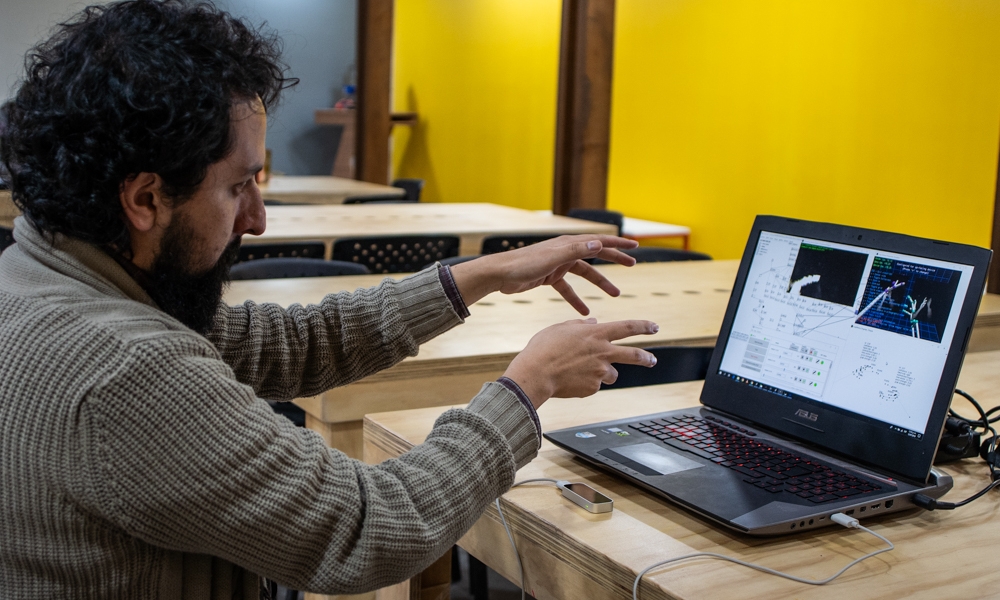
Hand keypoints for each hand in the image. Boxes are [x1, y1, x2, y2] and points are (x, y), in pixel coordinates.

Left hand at [450, 235, 639, 314]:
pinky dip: (576, 299)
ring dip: (599, 283)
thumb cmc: (523, 264)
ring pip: (584, 274)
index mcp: (567, 243)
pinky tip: (584, 312)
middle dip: (615, 259)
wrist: (499, 274)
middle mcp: (564, 250)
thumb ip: (575, 250)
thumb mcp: (552, 258)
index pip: (598, 241)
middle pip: (595, 254)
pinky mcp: (548, 277)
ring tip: (615, 294)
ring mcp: (556, 264)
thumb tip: (598, 243)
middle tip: (633, 264)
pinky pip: (567, 288)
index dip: (618, 243)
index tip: (635, 246)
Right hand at [503, 318, 659, 408]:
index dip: (644, 326)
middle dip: (646, 358)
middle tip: (652, 360)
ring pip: (611, 374)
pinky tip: (570, 380)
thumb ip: (580, 325)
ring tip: (581, 371)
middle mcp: (603, 353)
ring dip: (603, 373)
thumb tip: (593, 321)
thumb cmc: (544, 348)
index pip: (628, 327)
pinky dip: (586, 383)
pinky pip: (594, 386)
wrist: (536, 374)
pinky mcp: (593, 388)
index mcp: (597, 334)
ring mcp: (600, 372)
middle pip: (634, 355)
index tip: (654, 327)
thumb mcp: (560, 328)